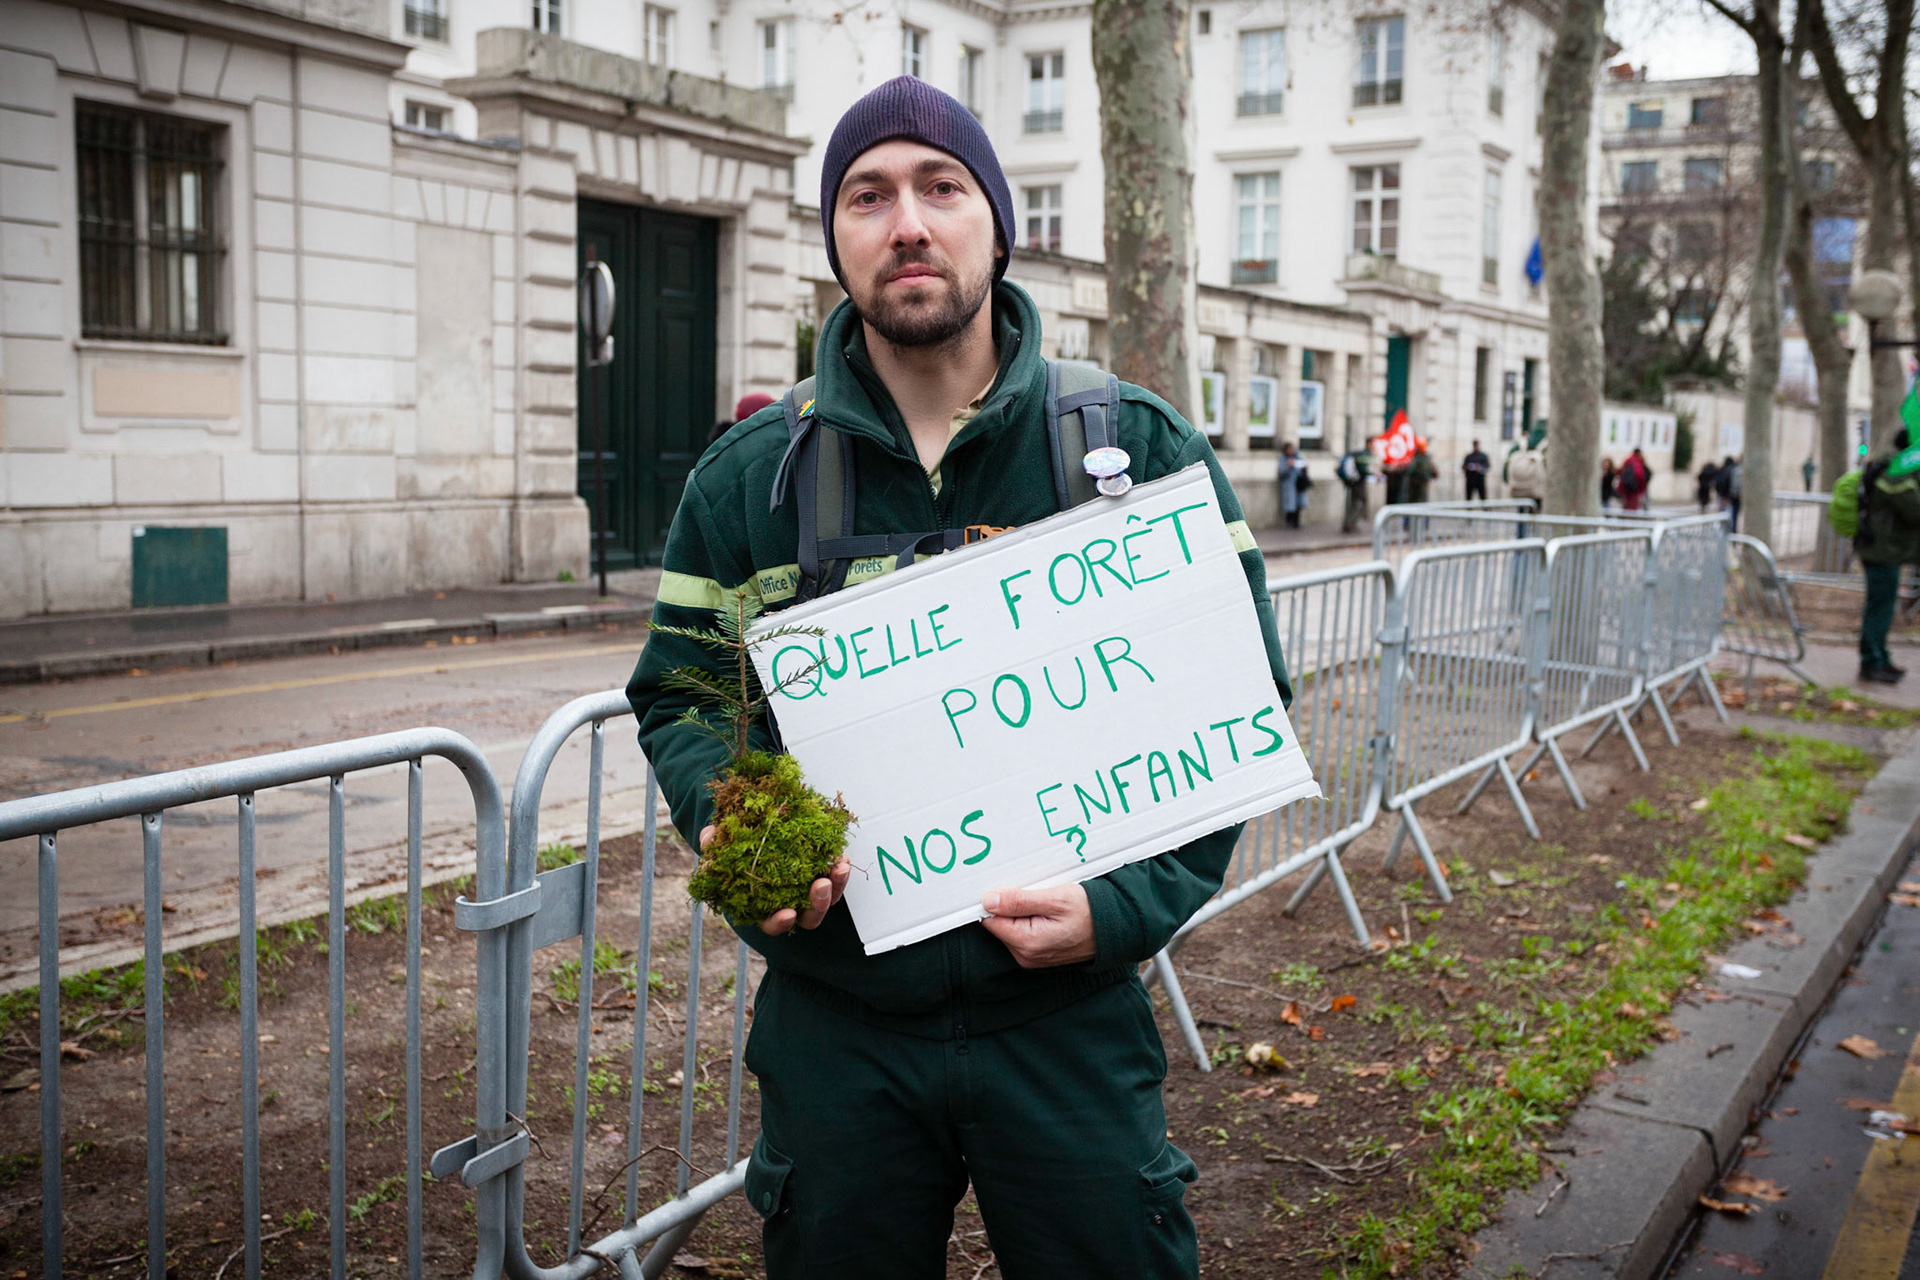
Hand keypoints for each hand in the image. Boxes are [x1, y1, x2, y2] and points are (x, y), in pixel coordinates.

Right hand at [701, 825, 849, 935]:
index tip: (788, 914)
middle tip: (819, 884)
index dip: (780, 922)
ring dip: (835, 887)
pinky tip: (841, 856)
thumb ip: (714, 843)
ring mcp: (808, 892)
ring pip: (826, 901)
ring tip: (838, 867)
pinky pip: (836, 880)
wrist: (757, 832)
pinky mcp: (823, 875)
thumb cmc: (737, 846)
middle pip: (808, 917)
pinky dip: (840, 871)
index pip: (772, 923)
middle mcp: (789, 904)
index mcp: (763, 906)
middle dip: (816, 905)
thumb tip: (708, 837)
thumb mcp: (721, 844)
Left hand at [979, 886, 1095, 967]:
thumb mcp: (1054, 899)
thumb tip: (989, 901)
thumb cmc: (1089, 912)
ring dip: (1021, 913)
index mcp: (1026, 942)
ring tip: (1046, 904)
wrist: (1116, 928)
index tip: (1010, 888)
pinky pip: (1023, 935)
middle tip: (1035, 894)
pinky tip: (1048, 913)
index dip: (996, 901)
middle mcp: (1026, 955)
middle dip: (1011, 907)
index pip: (990, 920)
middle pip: (1000, 925)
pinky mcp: (1039, 956)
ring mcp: (1033, 958)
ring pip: (1011, 929)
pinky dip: (1030, 921)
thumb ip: (1019, 901)